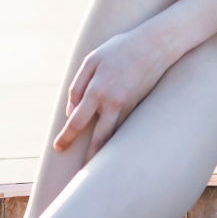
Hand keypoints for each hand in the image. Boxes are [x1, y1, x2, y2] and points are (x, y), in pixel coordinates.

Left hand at [53, 28, 169, 163]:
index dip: (67, 137)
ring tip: (97, 168)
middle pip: (98, 138)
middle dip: (88, 156)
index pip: (77, 121)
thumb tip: (72, 110)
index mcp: (97, 89)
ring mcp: (128, 105)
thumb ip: (78, 85)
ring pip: (114, 136)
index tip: (59, 148)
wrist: (156, 44)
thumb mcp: (93, 59)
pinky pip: (126, 127)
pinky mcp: (139, 105)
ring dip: (105, 153)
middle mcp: (112, 101)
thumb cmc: (121, 48)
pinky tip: (115, 149)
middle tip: (80, 174)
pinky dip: (118, 140)